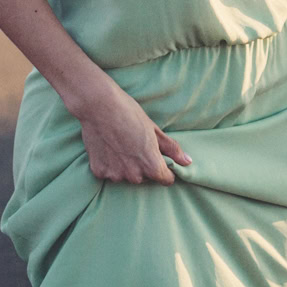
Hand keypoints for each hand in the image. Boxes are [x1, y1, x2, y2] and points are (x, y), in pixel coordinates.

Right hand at [72, 80, 190, 184]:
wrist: (99, 105)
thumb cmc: (129, 114)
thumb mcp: (154, 129)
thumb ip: (172, 149)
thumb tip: (187, 162)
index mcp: (152, 165)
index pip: (166, 180)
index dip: (166, 170)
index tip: (160, 160)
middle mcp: (134, 175)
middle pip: (145, 178)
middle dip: (144, 167)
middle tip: (136, 145)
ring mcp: (115, 175)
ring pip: (126, 176)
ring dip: (126, 166)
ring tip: (121, 145)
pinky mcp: (99, 172)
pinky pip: (109, 173)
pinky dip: (110, 164)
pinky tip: (108, 147)